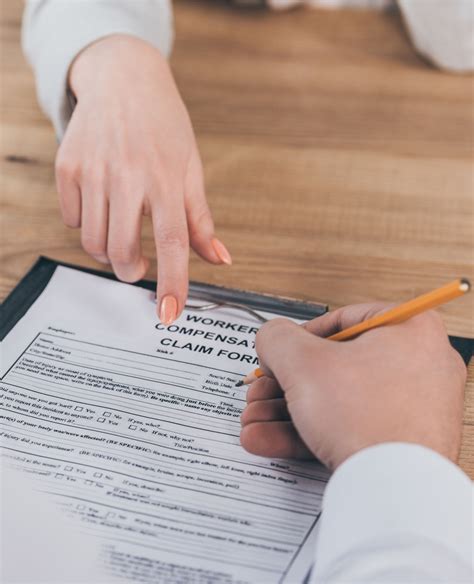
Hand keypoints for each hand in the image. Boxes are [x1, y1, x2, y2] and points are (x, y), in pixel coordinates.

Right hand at [55, 35, 231, 323]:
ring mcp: (94, 171)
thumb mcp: (190, 168)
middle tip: (139, 268)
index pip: (172, 243)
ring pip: (93, 242)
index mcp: (166, 179)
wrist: (123, 79)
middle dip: (132, 273)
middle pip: (122, 252)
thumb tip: (219, 259)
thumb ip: (201, 219)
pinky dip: (87, 226)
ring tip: (121, 237)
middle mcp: (128, 176)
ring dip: (108, 253)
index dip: (172, 282)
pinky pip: (72, 219)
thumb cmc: (164, 126)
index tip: (169, 314)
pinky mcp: (68, 166)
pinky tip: (100, 208)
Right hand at [240, 304, 466, 469]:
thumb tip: (271, 336)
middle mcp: (418, 365)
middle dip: (284, 384)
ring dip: (285, 411)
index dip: (300, 337)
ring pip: (335, 401)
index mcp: (409, 329)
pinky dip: (307, 432)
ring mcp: (411, 407)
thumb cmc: (367, 419)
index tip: (281, 352)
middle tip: (263, 391)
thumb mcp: (304, 363)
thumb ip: (278, 338)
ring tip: (256, 421)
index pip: (342, 320)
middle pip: (334, 366)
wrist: (394, 490)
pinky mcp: (400, 442)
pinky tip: (269, 439)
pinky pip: (347, 427)